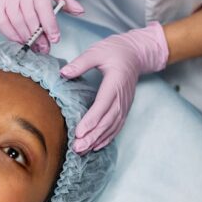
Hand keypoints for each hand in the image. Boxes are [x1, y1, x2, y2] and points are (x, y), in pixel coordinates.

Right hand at [0, 0, 83, 52]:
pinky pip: (2, 23)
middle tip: (44, 48)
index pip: (44, 8)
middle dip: (38, 37)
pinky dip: (11, 34)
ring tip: (33, 46)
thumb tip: (80, 11)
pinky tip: (18, 39)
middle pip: (31, 19)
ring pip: (17, 23)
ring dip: (26, 38)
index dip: (50, 26)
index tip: (55, 38)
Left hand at [60, 22, 168, 152]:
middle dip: (92, 136)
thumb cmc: (115, 51)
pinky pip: (117, 126)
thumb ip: (81, 62)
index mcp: (115, 83)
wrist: (137, 53)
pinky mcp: (124, 108)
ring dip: (97, 140)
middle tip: (77, 148)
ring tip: (82, 150)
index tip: (79, 132)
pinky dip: (107, 138)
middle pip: (107, 121)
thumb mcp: (97, 51)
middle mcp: (121, 98)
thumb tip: (64, 73)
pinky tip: (96, 146)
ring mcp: (124, 104)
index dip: (91, 120)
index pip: (102, 105)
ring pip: (112, 127)